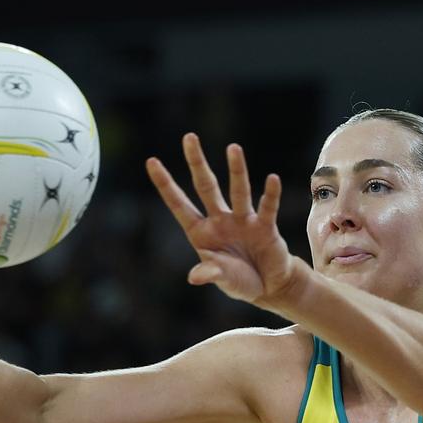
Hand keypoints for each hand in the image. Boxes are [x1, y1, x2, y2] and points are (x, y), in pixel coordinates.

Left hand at [146, 133, 304, 307]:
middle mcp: (220, 221)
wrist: (269, 286)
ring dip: (236, 171)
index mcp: (201, 233)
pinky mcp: (266, 227)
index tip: (151, 161)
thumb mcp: (223, 279)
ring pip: (237, 191)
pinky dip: (270, 195)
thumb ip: (210, 274)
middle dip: (197, 163)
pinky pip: (267, 208)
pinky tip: (271, 179)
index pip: (179, 205)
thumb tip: (195, 277)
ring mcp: (243, 221)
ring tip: (233, 148)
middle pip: (206, 187)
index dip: (165, 185)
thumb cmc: (239, 280)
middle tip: (189, 137)